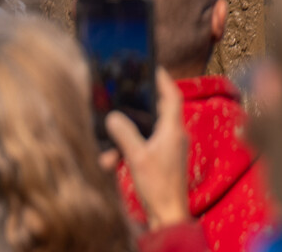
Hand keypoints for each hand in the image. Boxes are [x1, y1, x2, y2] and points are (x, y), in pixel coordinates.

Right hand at [103, 69, 190, 229]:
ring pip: (145, 133)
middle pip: (156, 112)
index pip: (172, 95)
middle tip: (123, 100)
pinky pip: (142, 149)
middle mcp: (173, 135)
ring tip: (108, 155)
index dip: (163, 79)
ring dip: (125, 140)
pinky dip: (127, 154)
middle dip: (136, 109)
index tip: (153, 66)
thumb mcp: (137, 157)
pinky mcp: (161, 161)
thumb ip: (124, 134)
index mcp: (173, 129)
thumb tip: (113, 117)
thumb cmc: (158, 185)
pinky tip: (112, 163)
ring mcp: (168, 149)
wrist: (168, 215)